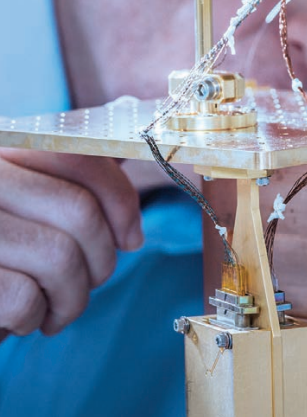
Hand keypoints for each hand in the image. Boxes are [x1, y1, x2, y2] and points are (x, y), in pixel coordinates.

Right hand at [0, 149, 142, 340]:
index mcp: (5, 151)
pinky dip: (34, 318)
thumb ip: (66, 176)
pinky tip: (19, 318)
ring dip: (72, 298)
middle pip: (79, 212)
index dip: (121, 199)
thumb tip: (128, 153)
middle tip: (90, 282)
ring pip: (60, 259)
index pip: (81, 156)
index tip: (131, 237)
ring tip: (57, 309)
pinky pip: (24, 297)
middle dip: (101, 260)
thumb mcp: (24, 200)